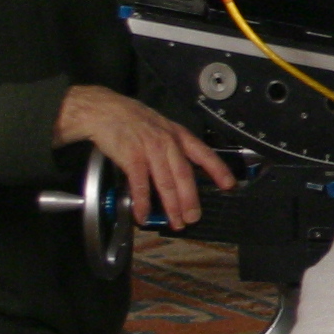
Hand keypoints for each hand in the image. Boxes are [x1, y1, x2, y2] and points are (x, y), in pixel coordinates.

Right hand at [57, 86, 236, 231]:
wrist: (105, 111)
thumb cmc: (133, 120)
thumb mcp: (161, 127)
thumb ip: (173, 147)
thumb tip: (181, 172)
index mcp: (178, 135)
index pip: (204, 154)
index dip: (218, 170)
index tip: (229, 185)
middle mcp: (168, 142)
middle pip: (184, 175)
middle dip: (190, 199)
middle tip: (194, 217)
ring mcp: (150, 149)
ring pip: (166, 182)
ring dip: (172, 205)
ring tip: (176, 222)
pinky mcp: (131, 157)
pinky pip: (140, 184)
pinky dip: (143, 202)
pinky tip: (144, 215)